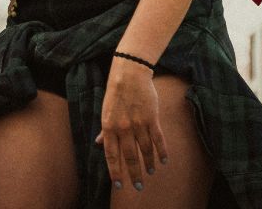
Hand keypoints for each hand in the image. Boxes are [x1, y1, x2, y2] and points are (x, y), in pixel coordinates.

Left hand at [97, 55, 165, 192]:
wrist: (129, 75)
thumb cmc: (115, 93)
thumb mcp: (105, 111)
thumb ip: (104, 130)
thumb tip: (98, 144)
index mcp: (109, 127)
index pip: (111, 155)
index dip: (115, 171)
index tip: (118, 185)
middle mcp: (123, 128)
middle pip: (130, 156)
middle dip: (134, 174)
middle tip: (138, 187)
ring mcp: (138, 124)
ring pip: (145, 150)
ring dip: (148, 164)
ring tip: (149, 173)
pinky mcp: (152, 118)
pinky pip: (158, 139)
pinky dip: (161, 151)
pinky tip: (164, 161)